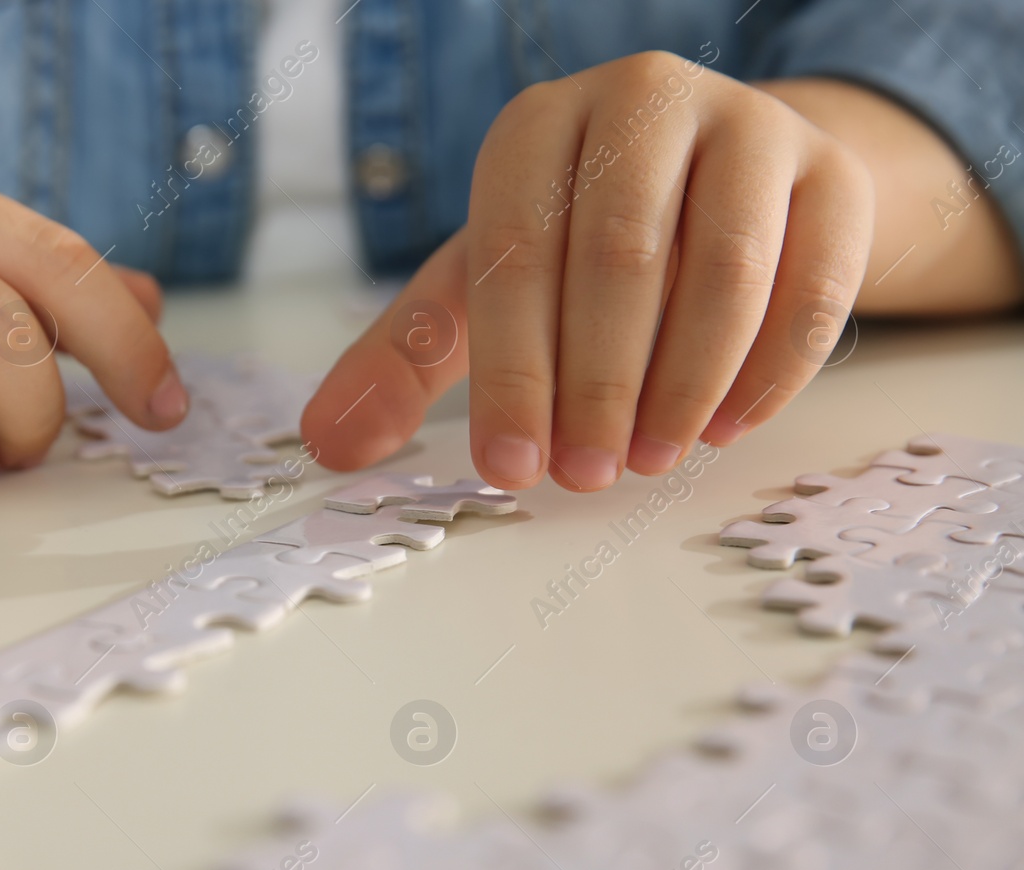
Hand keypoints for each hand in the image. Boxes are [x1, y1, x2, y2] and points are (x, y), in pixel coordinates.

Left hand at [303, 51, 876, 490]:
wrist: (711, 184)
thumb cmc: (573, 246)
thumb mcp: (479, 292)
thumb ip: (402, 358)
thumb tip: (326, 443)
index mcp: (537, 126)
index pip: (516, 251)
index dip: (512, 372)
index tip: (510, 468)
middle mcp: (643, 101)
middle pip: (621, 256)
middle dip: (596, 386)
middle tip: (585, 476)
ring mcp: (751, 126)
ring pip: (727, 269)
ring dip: (684, 385)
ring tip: (649, 460)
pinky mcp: (835, 173)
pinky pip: (816, 284)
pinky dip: (769, 373)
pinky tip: (723, 429)